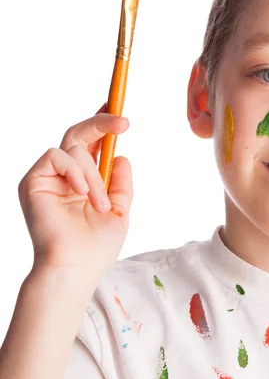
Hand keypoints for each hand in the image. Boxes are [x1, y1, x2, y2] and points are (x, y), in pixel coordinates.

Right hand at [18, 102, 132, 284]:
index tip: (119, 111)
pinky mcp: (33, 181)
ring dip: (94, 176)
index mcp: (85, 181)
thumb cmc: (96, 246)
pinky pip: (57, 156)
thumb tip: (120, 155)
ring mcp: (49, 177)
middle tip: (124, 122)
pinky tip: (82, 193)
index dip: (103, 126)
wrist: (75, 267)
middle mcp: (65, 176)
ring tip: (99, 204)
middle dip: (102, 123)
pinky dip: (76, 172)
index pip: (92, 146)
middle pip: (79, 135)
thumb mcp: (119, 210)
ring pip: (75, 149)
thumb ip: (120, 182)